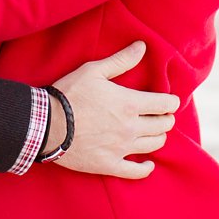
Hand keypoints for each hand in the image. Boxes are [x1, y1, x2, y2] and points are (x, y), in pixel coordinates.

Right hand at [51, 41, 178, 179]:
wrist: (47, 124)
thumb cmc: (69, 94)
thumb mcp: (94, 71)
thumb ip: (121, 60)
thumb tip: (142, 46)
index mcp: (129, 103)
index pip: (165, 104)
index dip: (172, 102)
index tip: (170, 101)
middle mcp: (130, 127)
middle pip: (163, 125)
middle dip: (166, 118)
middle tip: (163, 115)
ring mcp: (121, 148)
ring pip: (153, 145)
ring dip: (159, 137)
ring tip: (155, 132)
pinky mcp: (109, 164)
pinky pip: (135, 172)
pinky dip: (146, 169)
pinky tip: (149, 165)